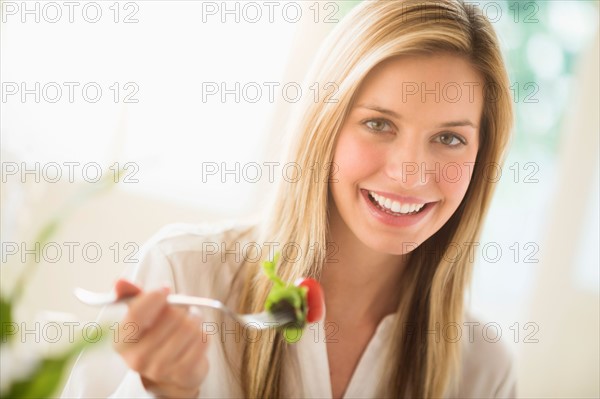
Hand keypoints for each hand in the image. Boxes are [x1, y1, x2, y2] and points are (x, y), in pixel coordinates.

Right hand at [113, 279, 209, 397]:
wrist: (170, 371)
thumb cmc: (155, 334)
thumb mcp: (141, 314)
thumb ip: (131, 295)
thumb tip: (120, 282)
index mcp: (122, 341)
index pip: (137, 314)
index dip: (154, 297)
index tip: (165, 288)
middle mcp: (137, 359)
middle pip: (171, 317)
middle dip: (181, 307)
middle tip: (182, 308)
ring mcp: (160, 369)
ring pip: (190, 327)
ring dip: (195, 318)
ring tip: (190, 321)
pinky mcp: (183, 374)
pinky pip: (202, 340)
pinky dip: (203, 333)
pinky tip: (195, 337)